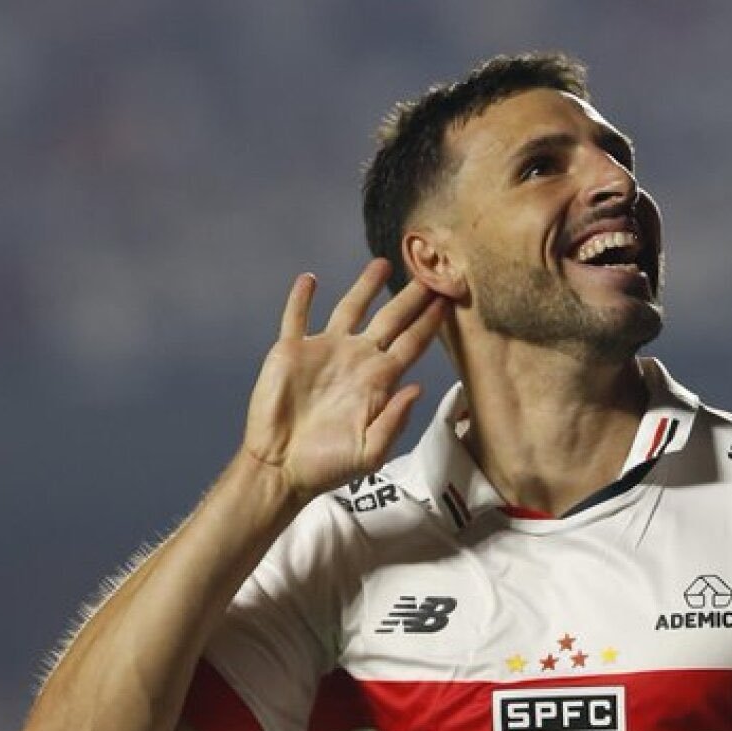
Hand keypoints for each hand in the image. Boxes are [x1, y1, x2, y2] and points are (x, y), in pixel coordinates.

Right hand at [242, 259, 445, 501]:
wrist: (282, 468)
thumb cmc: (329, 466)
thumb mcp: (370, 452)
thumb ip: (394, 420)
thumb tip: (418, 388)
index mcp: (379, 381)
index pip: (412, 343)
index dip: (430, 321)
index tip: (449, 298)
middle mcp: (356, 360)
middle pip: (389, 319)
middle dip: (409, 296)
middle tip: (430, 269)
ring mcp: (324, 352)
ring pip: (349, 309)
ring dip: (364, 286)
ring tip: (383, 262)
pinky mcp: (292, 352)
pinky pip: (296, 318)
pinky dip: (301, 298)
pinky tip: (310, 280)